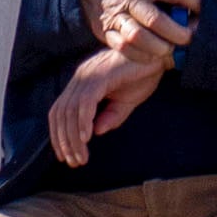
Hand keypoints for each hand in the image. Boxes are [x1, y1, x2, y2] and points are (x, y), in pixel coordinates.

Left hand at [48, 45, 167, 166]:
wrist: (158, 55)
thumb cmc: (142, 74)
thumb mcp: (126, 102)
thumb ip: (111, 116)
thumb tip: (96, 132)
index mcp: (83, 83)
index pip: (60, 111)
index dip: (58, 135)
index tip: (65, 155)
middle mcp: (81, 77)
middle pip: (60, 113)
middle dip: (64, 140)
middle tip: (74, 161)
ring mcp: (89, 75)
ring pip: (70, 110)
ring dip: (73, 136)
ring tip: (81, 156)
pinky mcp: (101, 75)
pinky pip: (86, 102)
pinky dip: (83, 121)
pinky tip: (87, 138)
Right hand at [79, 0, 199, 58]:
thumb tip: (199, 4)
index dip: (186, 9)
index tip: (198, 17)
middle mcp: (125, 3)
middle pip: (153, 21)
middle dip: (174, 34)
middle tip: (186, 39)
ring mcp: (113, 20)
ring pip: (136, 39)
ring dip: (158, 48)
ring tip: (170, 49)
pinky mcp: (105, 33)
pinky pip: (124, 50)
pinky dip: (142, 56)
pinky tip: (153, 55)